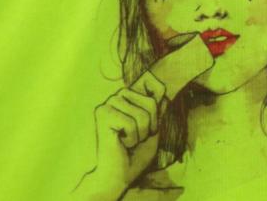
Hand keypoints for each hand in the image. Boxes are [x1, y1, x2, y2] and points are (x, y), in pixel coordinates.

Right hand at [73, 74, 167, 200]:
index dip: (157, 113)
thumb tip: (164, 90)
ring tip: (128, 141)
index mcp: (129, 98)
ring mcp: (108, 104)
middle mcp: (117, 97)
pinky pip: (130, 122)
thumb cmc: (136, 154)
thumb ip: (158, 109)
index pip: (155, 89)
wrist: (119, 176)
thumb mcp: (154, 128)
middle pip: (151, 103)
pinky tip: (120, 143)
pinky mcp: (102, 114)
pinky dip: (131, 137)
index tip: (148, 130)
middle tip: (135, 138)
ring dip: (140, 133)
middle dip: (149, 125)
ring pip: (142, 113)